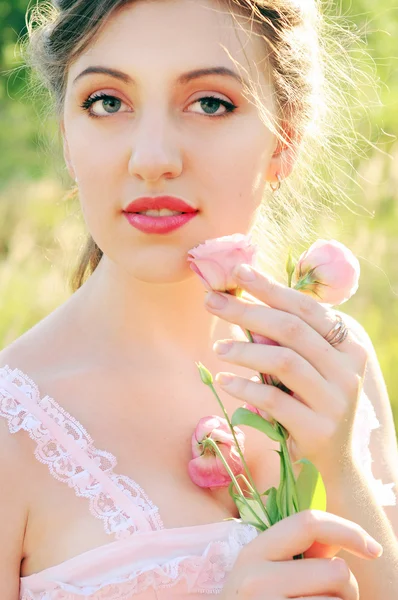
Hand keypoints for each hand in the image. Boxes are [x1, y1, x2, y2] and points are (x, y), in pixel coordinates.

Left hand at [204, 264, 367, 474]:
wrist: (338, 461)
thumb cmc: (313, 402)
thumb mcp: (308, 367)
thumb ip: (286, 339)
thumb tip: (242, 304)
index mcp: (348, 345)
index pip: (306, 308)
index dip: (271, 288)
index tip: (238, 272)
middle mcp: (347, 369)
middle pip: (291, 329)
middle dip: (247, 311)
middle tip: (212, 302)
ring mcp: (336, 400)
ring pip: (284, 361)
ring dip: (244, 351)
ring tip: (217, 348)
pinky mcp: (318, 429)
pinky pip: (275, 401)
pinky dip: (245, 388)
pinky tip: (224, 382)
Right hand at [220, 510, 381, 598]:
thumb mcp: (265, 574)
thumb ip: (299, 552)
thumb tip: (342, 538)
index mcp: (253, 552)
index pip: (308, 522)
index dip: (348, 529)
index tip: (374, 549)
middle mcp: (255, 580)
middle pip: (336, 571)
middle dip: (347, 588)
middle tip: (334, 599)